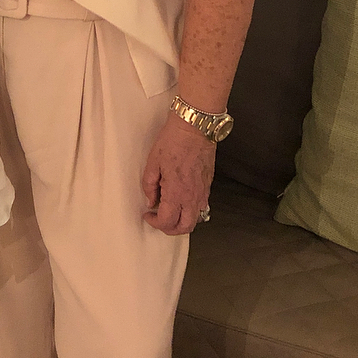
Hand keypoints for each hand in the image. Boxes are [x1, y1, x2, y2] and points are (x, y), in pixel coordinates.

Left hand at [141, 112, 215, 234]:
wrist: (194, 128)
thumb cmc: (173, 140)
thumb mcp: (153, 162)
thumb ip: (149, 185)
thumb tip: (151, 200)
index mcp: (177, 192)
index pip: (167, 221)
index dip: (155, 222)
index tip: (148, 214)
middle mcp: (192, 196)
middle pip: (185, 227)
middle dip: (170, 228)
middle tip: (159, 219)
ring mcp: (203, 192)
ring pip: (195, 219)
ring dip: (182, 220)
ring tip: (169, 208)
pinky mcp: (208, 185)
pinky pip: (201, 206)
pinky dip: (191, 209)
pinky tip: (181, 198)